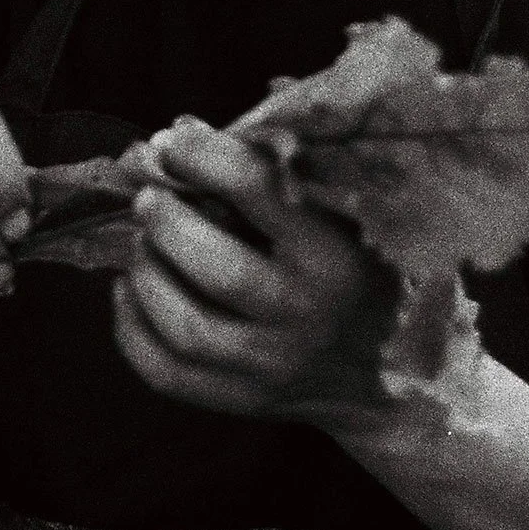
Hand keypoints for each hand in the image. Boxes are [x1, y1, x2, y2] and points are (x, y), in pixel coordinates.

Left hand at [110, 117, 407, 431]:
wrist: (397, 383)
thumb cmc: (363, 274)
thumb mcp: (350, 216)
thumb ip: (278, 166)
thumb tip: (185, 129)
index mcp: (340, 255)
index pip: (260, 191)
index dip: (203, 157)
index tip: (171, 140)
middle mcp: (309, 314)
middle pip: (215, 267)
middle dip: (166, 222)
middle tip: (147, 197)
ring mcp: (275, 366)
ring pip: (184, 325)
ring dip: (146, 273)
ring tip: (140, 243)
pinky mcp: (244, 401)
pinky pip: (166, 372)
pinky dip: (131, 328)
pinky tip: (131, 291)